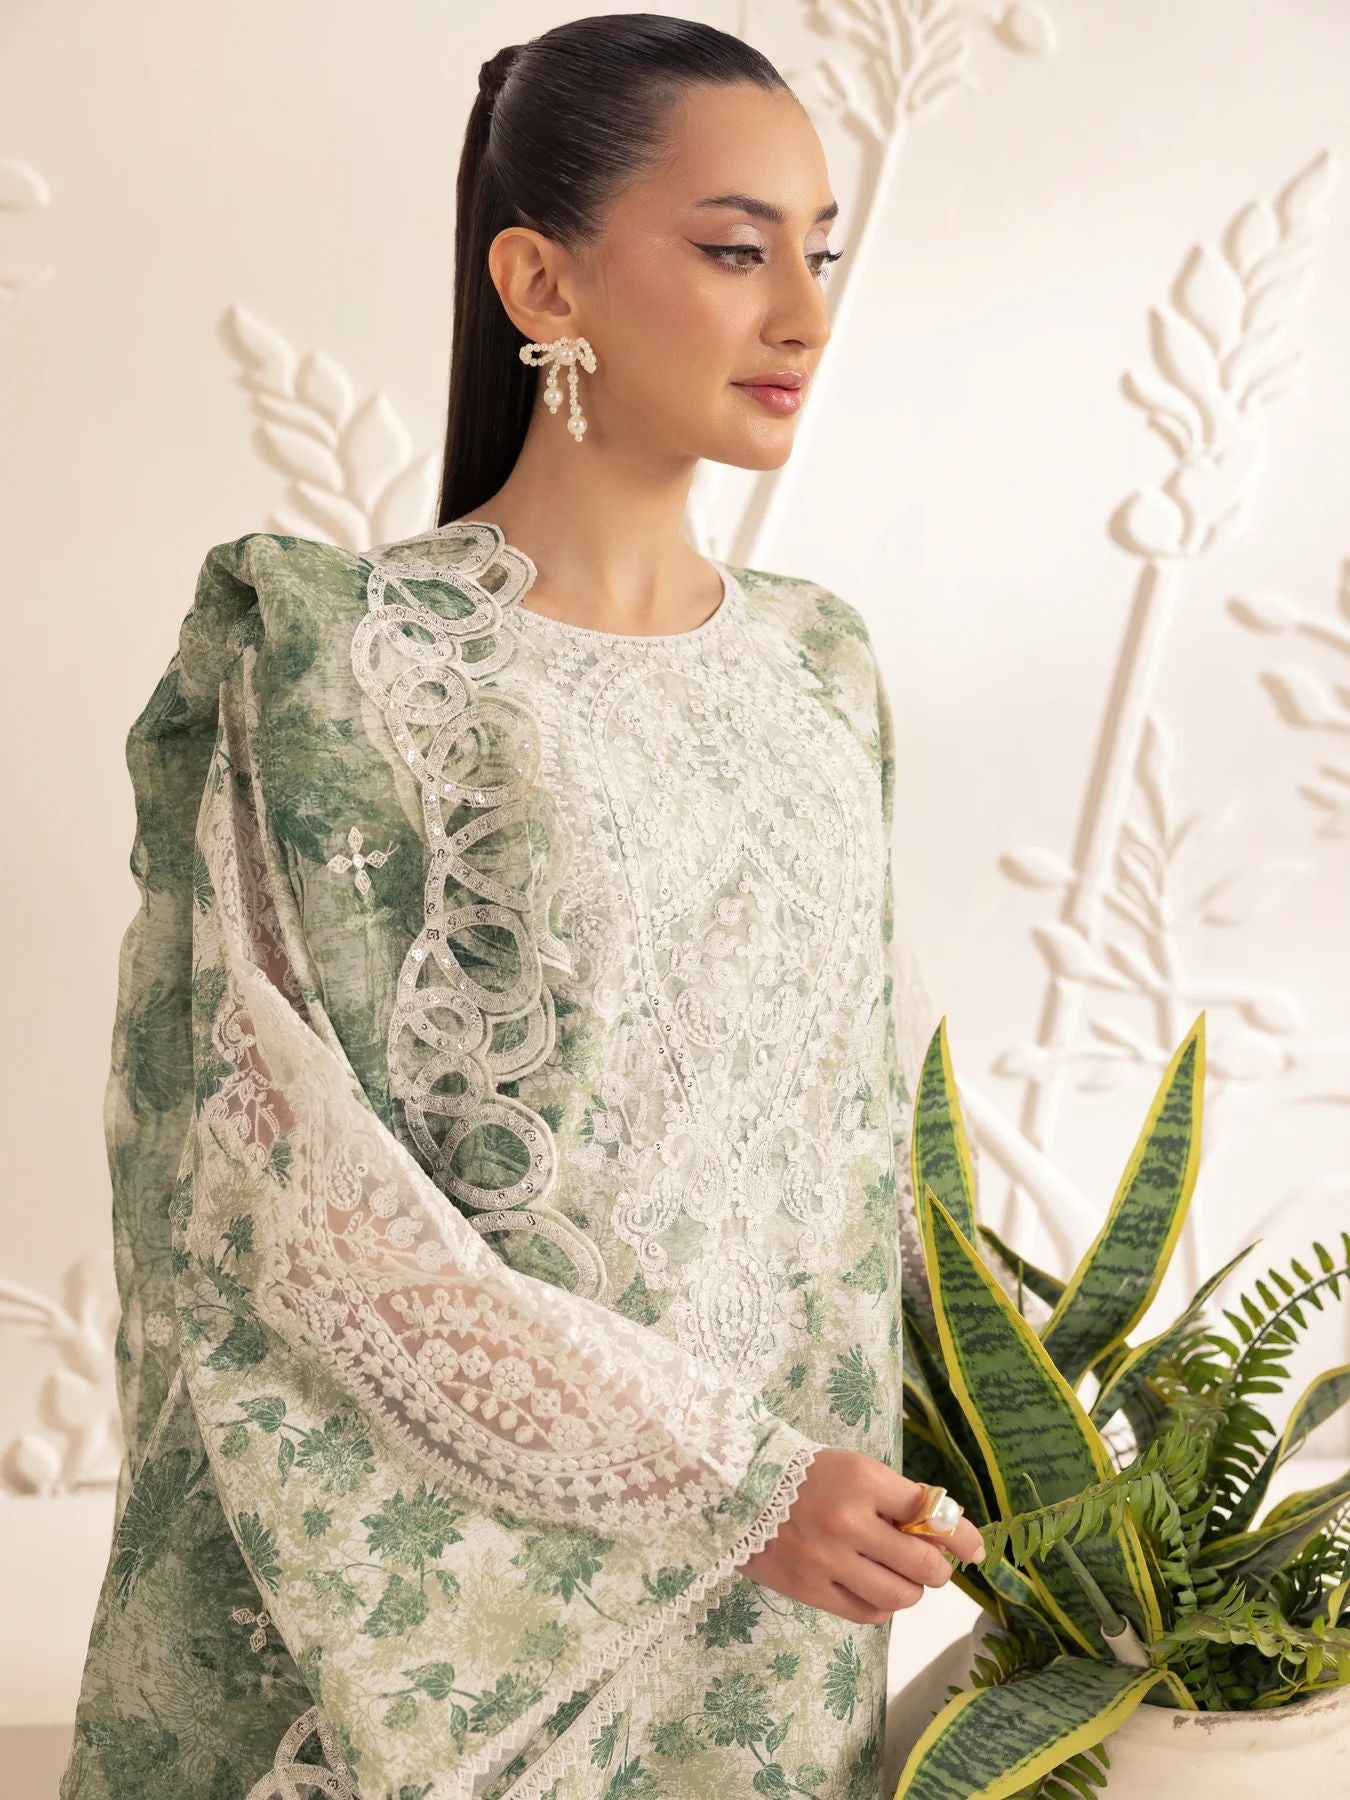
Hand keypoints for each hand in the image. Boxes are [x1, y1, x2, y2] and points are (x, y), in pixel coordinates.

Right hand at [739, 1448, 986, 1623]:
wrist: (739, 1487)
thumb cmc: (806, 1473)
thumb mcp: (856, 1469)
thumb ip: (898, 1500)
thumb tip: (948, 1535)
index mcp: (864, 1481)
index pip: (931, 1514)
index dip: (961, 1535)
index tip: (976, 1550)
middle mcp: (849, 1522)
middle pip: (923, 1564)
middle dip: (937, 1569)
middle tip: (932, 1565)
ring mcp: (828, 1561)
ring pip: (900, 1596)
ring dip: (911, 1590)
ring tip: (900, 1577)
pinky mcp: (810, 1590)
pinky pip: (867, 1613)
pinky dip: (882, 1605)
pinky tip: (874, 1588)